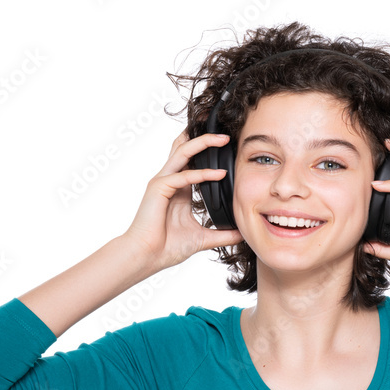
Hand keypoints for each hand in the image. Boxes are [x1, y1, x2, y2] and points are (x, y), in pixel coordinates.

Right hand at [122, 130, 244, 269]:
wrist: (147, 257)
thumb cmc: (167, 247)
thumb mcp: (203, 238)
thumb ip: (222, 235)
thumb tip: (242, 235)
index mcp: (179, 188)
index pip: (192, 161)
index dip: (206, 150)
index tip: (227, 145)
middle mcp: (169, 180)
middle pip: (185, 148)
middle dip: (204, 137)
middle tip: (226, 132)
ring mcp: (162, 182)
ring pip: (183, 152)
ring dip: (203, 143)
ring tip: (223, 139)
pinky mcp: (158, 188)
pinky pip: (183, 176)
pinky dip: (202, 174)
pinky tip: (219, 174)